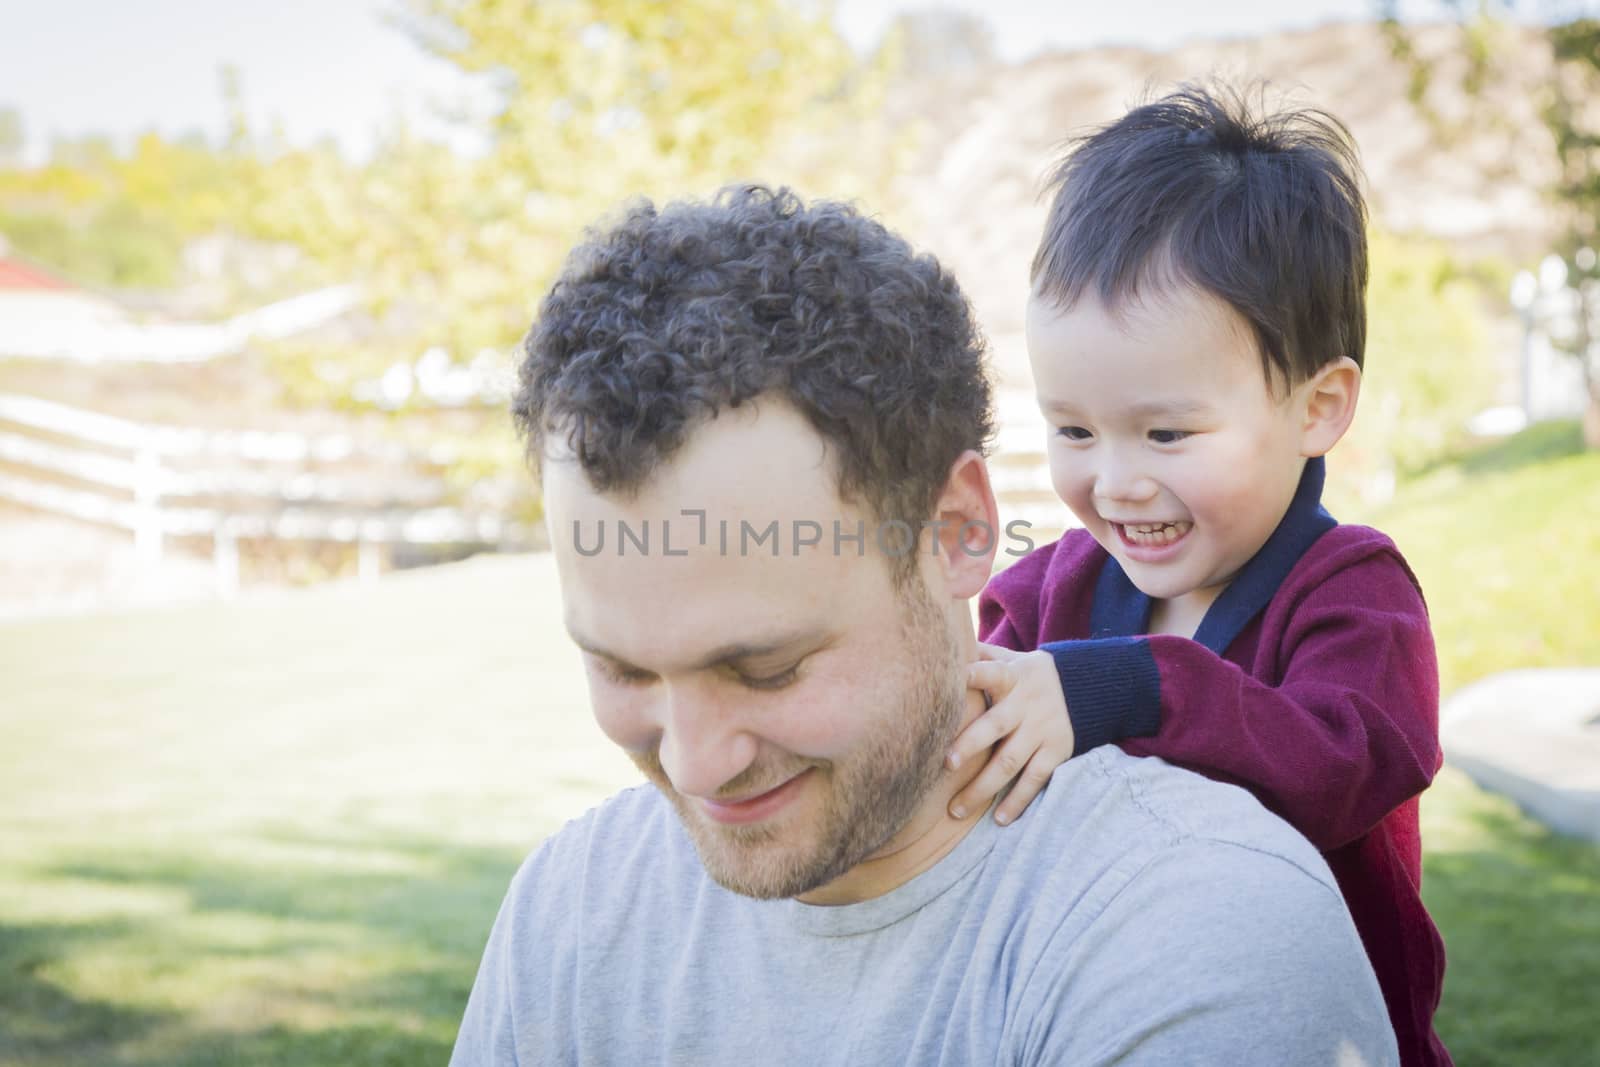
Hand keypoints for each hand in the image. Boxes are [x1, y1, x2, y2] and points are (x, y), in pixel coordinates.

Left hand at [947, 642, 1074, 824]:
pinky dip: (1018, 801)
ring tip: (956, 810)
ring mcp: (1042, 730)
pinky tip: (1000, 819)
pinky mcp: (1056, 751)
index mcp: (1010, 677)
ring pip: (1010, 761)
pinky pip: (1036, 779)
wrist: (1087, 686)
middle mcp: (1025, 704)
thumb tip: (940, 639)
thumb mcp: (1011, 659)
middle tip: (945, 764)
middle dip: (970, 744)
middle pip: (995, 725)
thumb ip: (979, 654)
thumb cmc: (1028, 675)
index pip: (988, 672)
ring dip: (983, 787)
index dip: (971, 674)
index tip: (949, 681)